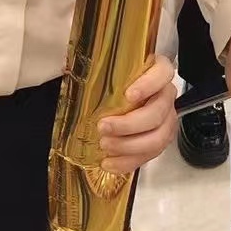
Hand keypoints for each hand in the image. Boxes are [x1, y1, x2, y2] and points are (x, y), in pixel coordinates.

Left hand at [96, 56, 177, 172]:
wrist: (123, 101)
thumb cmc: (117, 82)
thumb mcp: (108, 70)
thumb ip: (95, 68)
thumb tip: (64, 68)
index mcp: (158, 72)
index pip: (163, 74)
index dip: (148, 85)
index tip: (128, 95)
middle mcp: (165, 96)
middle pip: (158, 113)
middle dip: (130, 124)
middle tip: (103, 127)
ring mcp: (166, 120)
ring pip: (158, 138)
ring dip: (129, 146)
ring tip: (105, 146)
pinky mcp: (159, 141)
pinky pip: (149, 156)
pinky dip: (128, 162)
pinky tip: (109, 163)